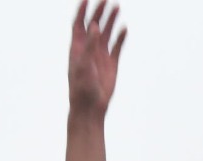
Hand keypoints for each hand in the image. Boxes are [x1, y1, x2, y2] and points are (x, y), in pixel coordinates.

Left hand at [68, 0, 125, 114]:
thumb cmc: (82, 89)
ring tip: (117, 7)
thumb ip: (89, 46)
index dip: (82, 11)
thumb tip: (94, 26)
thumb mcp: (83, 66)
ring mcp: (100, 55)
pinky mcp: (111, 63)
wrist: (91, 108)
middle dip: (99, 11)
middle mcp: (88, 49)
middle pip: (94, 24)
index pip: (78, 24)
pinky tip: (125, 28)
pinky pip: (117, 46)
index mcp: (77, 48)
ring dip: (111, 20)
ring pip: (106, 32)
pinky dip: (121, 36)